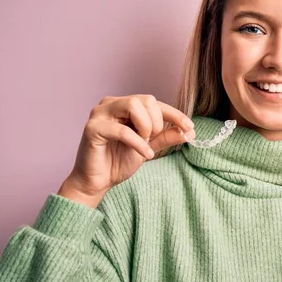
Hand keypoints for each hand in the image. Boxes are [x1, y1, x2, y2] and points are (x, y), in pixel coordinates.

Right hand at [59, 95, 195, 208]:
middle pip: (145, 99)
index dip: (174, 114)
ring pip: (133, 106)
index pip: (154, 102)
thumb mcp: (149, 146)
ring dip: (146, 126)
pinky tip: (145, 154)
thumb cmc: (119, 161)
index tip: (190, 127)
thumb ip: (166, 136)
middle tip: (153, 139)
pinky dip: (138, 143)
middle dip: (157, 121)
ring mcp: (100, 113)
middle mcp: (111, 104)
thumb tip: (190, 131)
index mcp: (124, 105)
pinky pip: (122, 130)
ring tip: (145, 143)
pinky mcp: (92, 128)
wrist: (97, 181)